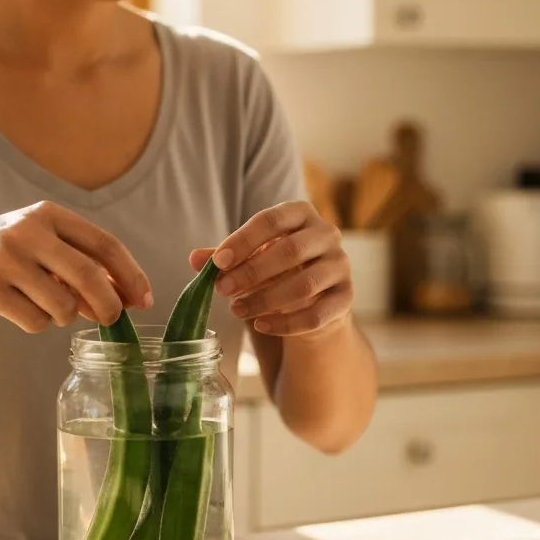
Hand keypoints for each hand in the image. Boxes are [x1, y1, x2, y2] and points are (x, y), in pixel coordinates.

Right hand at [0, 201, 152, 334]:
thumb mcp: (42, 246)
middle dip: (108, 306)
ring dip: (64, 316)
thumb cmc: (5, 255)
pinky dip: (37, 323)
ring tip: (46, 306)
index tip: (144, 300)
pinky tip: (21, 309)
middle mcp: (28, 230)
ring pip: (63, 305)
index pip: (105, 244)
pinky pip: (35, 321)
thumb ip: (81, 266)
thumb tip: (124, 300)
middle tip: (112, 321)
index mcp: (49, 214)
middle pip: (89, 276)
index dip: (130, 275)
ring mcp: (6, 258)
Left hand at [189, 201, 352, 337]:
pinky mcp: (346, 298)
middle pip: (290, 251)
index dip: (242, 241)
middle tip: (222, 289)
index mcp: (301, 214)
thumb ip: (224, 256)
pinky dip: (286, 323)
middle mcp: (327, 234)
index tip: (217, 263)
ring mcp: (341, 266)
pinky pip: (317, 314)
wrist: (312, 299)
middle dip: (251, 272)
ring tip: (236, 309)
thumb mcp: (249, 257)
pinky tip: (260, 325)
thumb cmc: (276, 268)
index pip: (271, 221)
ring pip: (304, 284)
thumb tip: (194, 259)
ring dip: (265, 299)